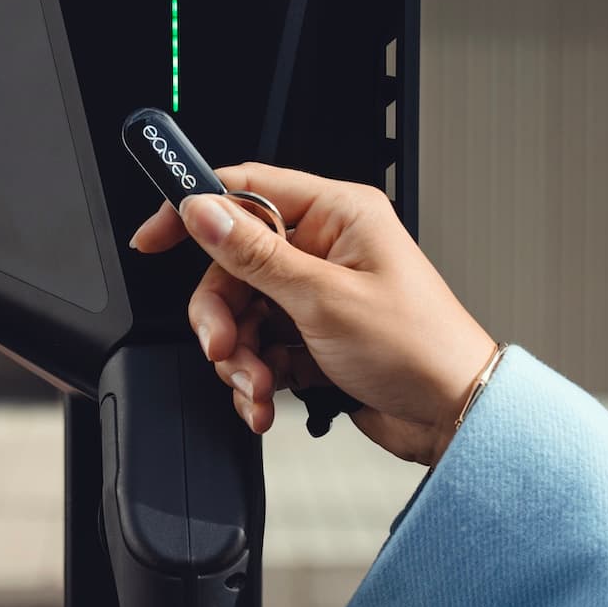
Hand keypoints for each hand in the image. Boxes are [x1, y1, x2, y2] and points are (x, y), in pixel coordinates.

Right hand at [130, 164, 495, 466]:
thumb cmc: (420, 348)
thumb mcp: (324, 298)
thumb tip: (203, 211)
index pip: (246, 190)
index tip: (153, 238)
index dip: (194, 210)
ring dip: (238, 357)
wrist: (454, 416)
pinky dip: (255, 377)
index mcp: (339, 214)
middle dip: (221, 315)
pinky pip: (260, 347)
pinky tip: (265, 400)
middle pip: (233, 265)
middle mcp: (327, 247)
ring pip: (242, 313)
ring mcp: (319, 294)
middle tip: (222, 348)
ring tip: (256, 387)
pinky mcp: (314, 336)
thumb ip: (255, 255)